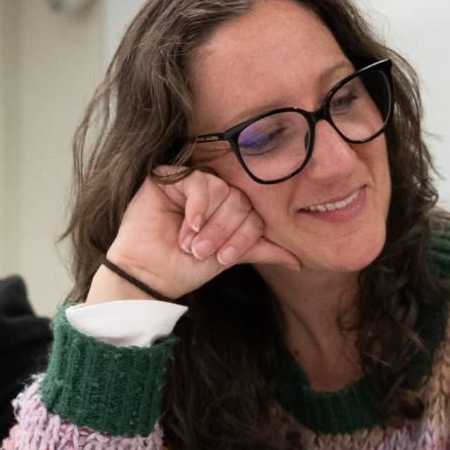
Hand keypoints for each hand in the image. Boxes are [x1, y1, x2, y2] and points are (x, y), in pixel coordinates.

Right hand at [86, 168, 301, 303]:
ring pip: (221, 190)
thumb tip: (298, 261)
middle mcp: (214, 193)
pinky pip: (197, 180)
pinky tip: (189, 225)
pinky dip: (197, 206)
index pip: (253, 214)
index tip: (224, 259)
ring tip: (190, 243)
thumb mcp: (230, 257)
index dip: (243, 237)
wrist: (151, 273)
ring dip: (209, 223)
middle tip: (203, 251)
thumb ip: (261, 249)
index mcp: (231, 209)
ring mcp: (192, 182)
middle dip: (225, 232)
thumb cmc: (187, 267)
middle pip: (240, 201)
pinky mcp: (170, 176)